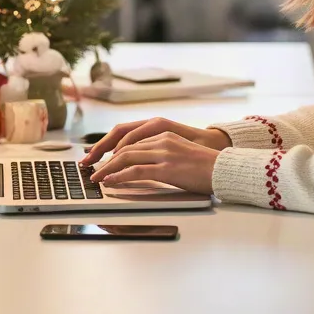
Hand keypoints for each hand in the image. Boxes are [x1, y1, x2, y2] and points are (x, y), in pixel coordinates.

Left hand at [80, 117, 230, 166]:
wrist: (225, 169)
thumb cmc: (204, 166)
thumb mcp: (178, 152)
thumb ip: (159, 153)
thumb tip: (138, 165)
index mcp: (163, 132)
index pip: (128, 137)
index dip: (109, 146)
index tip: (96, 155)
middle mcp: (161, 138)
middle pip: (123, 146)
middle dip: (102, 157)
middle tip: (89, 167)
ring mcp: (164, 152)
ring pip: (126, 157)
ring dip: (107, 168)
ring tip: (95, 177)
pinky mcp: (167, 168)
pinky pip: (136, 170)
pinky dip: (119, 176)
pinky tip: (110, 181)